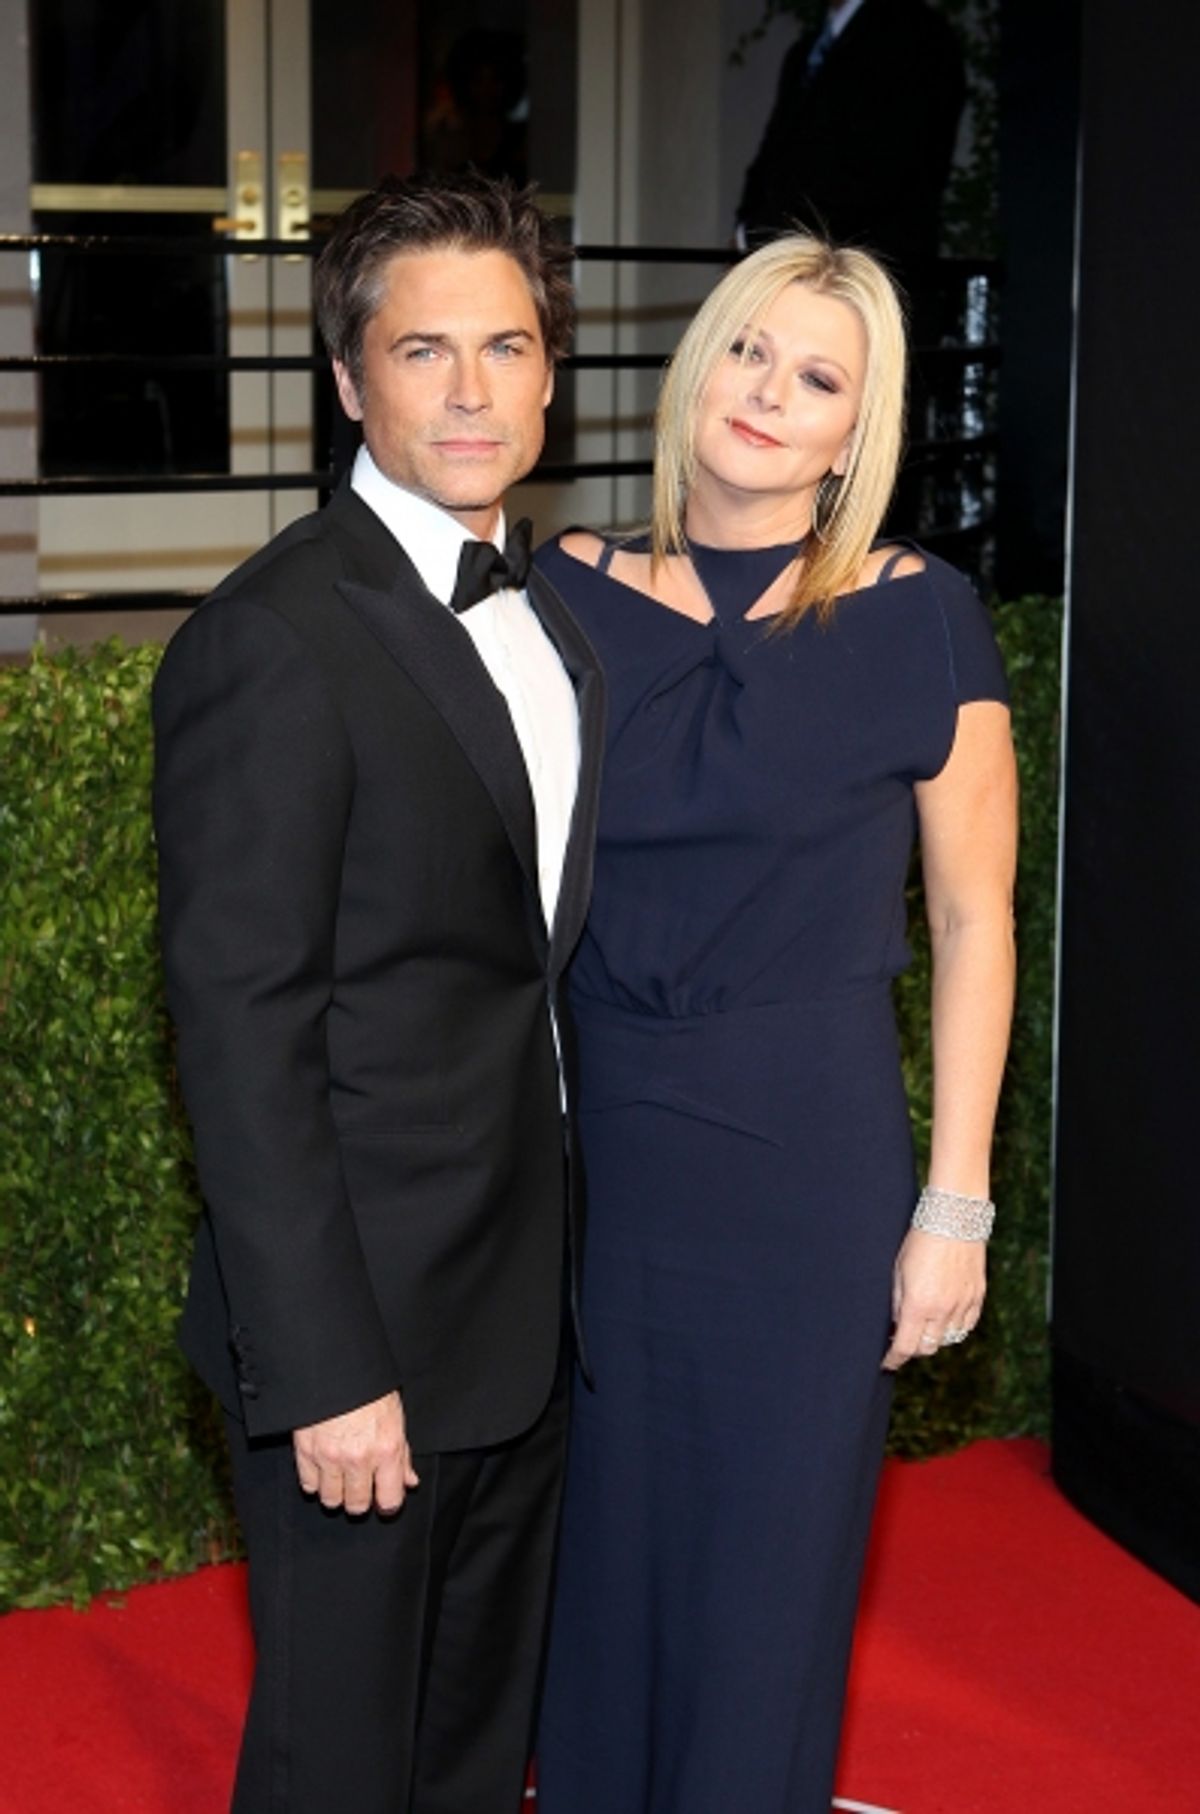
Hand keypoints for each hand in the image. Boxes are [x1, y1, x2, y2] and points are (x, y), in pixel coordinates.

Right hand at [292, 1390, 418, 1514]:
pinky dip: (314, 1481)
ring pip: (331, 1500)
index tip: (383, 1497)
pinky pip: (308, 1485)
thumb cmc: (369, 1389)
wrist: (335, 1366)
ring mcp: (330, 1457)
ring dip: (336, 1492)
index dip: (387, 1503)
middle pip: (357, 1506)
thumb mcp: (395, 1417)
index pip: (390, 1501)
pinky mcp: (306, 1452)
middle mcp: (359, 1458)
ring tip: (339, 1475)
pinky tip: (322, 1467)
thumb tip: (409, 1481)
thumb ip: (402, 1455)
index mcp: (387, 1449)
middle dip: (360, 1499)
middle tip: (360, 1484)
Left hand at [882, 1228, 985, 1370]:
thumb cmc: (920, 1240)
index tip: (886, 1363)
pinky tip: (944, 1317)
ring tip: (924, 1324)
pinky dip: (954, 1328)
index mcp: (918, 1304)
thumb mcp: (898, 1270)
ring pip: (948, 1339)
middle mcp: (943, 1309)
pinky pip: (966, 1325)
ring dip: (934, 1337)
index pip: (905, 1347)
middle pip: (927, 1348)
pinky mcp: (978, 1297)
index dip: (893, 1359)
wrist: (954, 1218)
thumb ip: (897, 1302)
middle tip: (903, 1338)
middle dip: (912, 1347)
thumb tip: (895, 1325)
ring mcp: (963, 1304)